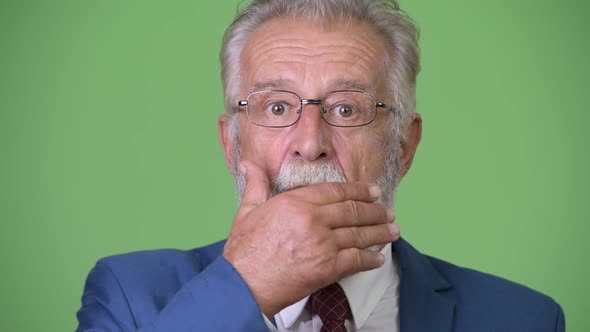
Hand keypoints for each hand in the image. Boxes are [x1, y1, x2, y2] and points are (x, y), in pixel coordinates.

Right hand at [223, 160, 399, 316]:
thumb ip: (255, 185)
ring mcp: (322, 244)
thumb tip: (248, 163)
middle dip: (375, 210)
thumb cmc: (243, 250)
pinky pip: (356, 260)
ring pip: (359, 234)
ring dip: (380, 232)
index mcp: (295, 202)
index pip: (336, 191)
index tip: (373, 191)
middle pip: (353, 210)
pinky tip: (379, 257)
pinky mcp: (327, 268)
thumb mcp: (247, 211)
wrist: (242, 285)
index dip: (359, 190)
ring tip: (393, 230)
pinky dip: (370, 259)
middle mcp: (312, 219)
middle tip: (388, 211)